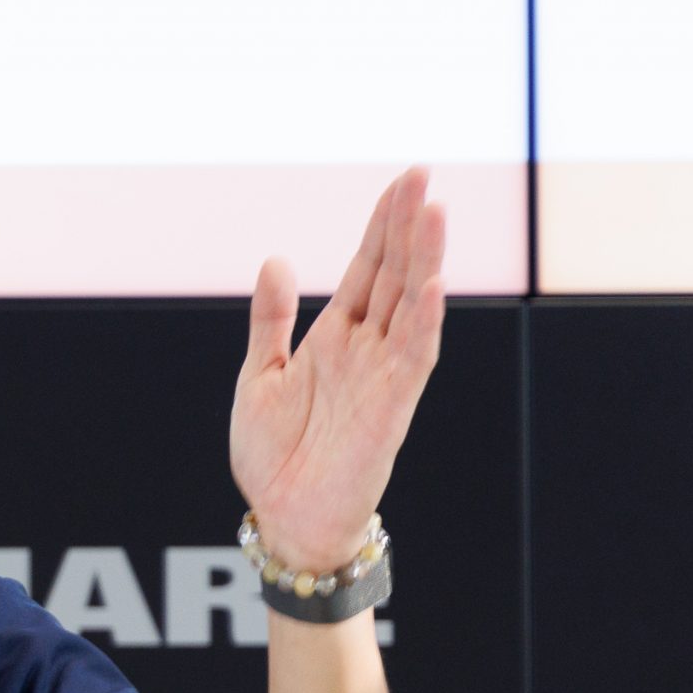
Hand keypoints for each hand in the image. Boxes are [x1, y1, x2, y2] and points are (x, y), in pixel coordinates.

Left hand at [230, 166, 446, 572]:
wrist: (283, 518)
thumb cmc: (274, 456)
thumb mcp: (258, 377)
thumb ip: (270, 322)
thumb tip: (276, 260)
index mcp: (335, 338)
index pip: (370, 269)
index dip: (384, 225)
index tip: (404, 180)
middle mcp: (366, 350)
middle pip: (397, 275)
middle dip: (409, 226)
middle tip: (423, 174)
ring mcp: (383, 376)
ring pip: (413, 307)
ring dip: (425, 261)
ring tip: (434, 212)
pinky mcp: (392, 409)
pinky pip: (414, 359)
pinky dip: (425, 323)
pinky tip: (433, 286)